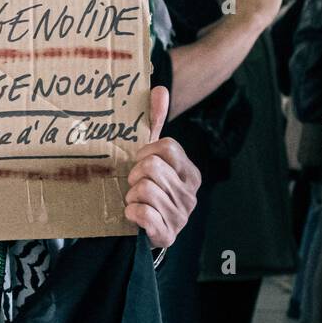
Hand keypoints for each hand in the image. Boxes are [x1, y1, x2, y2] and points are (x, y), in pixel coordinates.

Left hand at [125, 86, 200, 248]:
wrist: (144, 228)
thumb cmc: (147, 187)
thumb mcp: (151, 156)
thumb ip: (155, 123)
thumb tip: (159, 88)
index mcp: (190, 172)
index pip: (167, 147)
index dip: (146, 152)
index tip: (139, 161)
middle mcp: (191, 193)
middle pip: (152, 167)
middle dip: (134, 175)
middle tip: (133, 184)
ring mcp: (181, 215)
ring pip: (144, 189)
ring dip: (131, 195)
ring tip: (135, 200)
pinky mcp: (168, 234)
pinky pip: (142, 214)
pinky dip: (131, 213)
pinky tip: (134, 215)